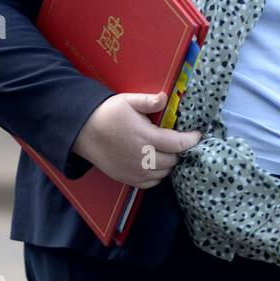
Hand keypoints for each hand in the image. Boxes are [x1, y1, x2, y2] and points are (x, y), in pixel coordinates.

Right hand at [72, 92, 202, 189]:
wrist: (82, 132)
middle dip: (178, 151)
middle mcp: (142, 158)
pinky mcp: (127, 178)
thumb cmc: (107, 114)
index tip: (197, 135)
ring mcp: (134, 171)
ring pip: (163, 173)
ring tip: (166, 151)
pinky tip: (154, 163)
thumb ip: (148, 101)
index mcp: (145, 137)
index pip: (177, 144)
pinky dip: (157, 175)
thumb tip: (165, 98)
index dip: (190, 140)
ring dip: (168, 163)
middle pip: (172, 160)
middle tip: (177, 141)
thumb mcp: (127, 100)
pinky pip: (150, 183)